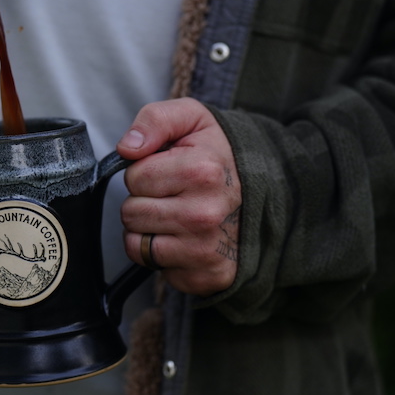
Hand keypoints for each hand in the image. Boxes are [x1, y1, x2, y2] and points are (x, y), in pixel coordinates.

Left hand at [116, 98, 240, 296]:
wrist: (267, 192)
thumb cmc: (218, 156)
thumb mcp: (191, 120)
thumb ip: (155, 121)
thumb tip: (127, 148)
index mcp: (202, 172)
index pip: (134, 177)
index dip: (144, 172)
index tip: (168, 171)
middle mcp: (205, 214)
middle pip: (131, 212)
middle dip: (144, 201)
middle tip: (173, 195)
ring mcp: (206, 249)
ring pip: (136, 243)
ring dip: (148, 229)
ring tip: (176, 215)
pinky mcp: (205, 275)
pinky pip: (152, 265)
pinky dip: (159, 254)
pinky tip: (182, 238)